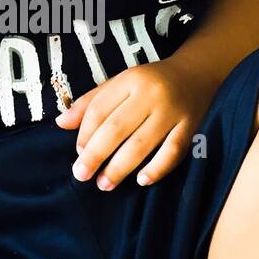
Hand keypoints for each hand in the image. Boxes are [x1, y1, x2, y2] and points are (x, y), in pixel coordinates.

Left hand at [55, 59, 202, 190]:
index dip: (85, 134)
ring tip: (104, 184)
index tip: (79, 153)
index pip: (100, 109)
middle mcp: (151, 94)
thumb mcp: (121, 83)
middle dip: (96, 154)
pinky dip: (158, 168)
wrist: (197, 74)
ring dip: (120, 167)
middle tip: (82, 175)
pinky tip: (142, 180)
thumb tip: (61, 123)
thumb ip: (91, 102)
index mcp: (130, 80)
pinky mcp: (191, 127)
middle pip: (116, 128)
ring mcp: (173, 112)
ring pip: (142, 143)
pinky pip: (173, 151)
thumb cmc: (151, 83)